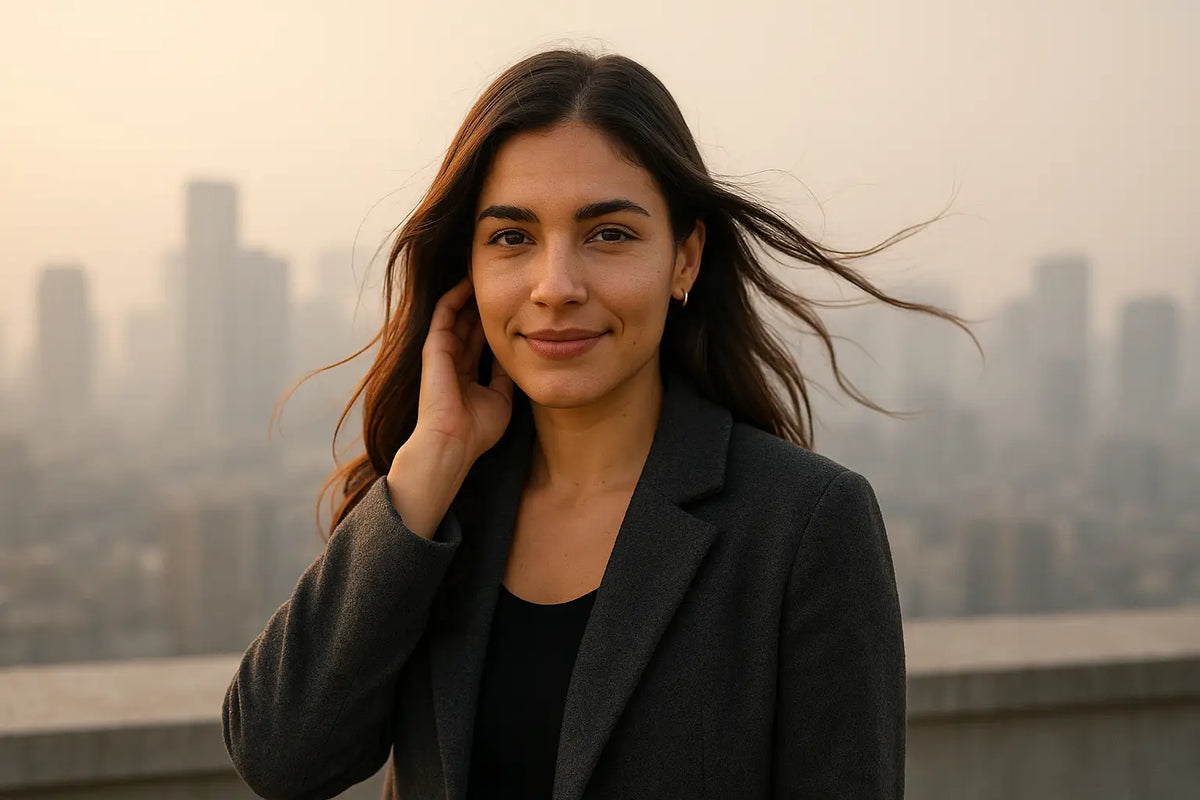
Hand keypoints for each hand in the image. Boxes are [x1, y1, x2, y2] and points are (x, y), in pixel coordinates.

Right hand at [412, 275, 514, 467]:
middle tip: (503, 278)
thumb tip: (519, 354)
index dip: (497, 321)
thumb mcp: (501, 398)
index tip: (516, 304)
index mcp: (468, 373)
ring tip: (485, 270)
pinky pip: (444, 313)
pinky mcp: (434, 346)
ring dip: (470, 293)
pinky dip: (455, 295)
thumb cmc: (476, 429)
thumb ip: (505, 375)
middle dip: (485, 301)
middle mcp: (454, 359)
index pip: (482, 339)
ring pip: (457, 313)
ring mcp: (442, 352)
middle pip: (470, 322)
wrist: (452, 443)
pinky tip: (469, 280)